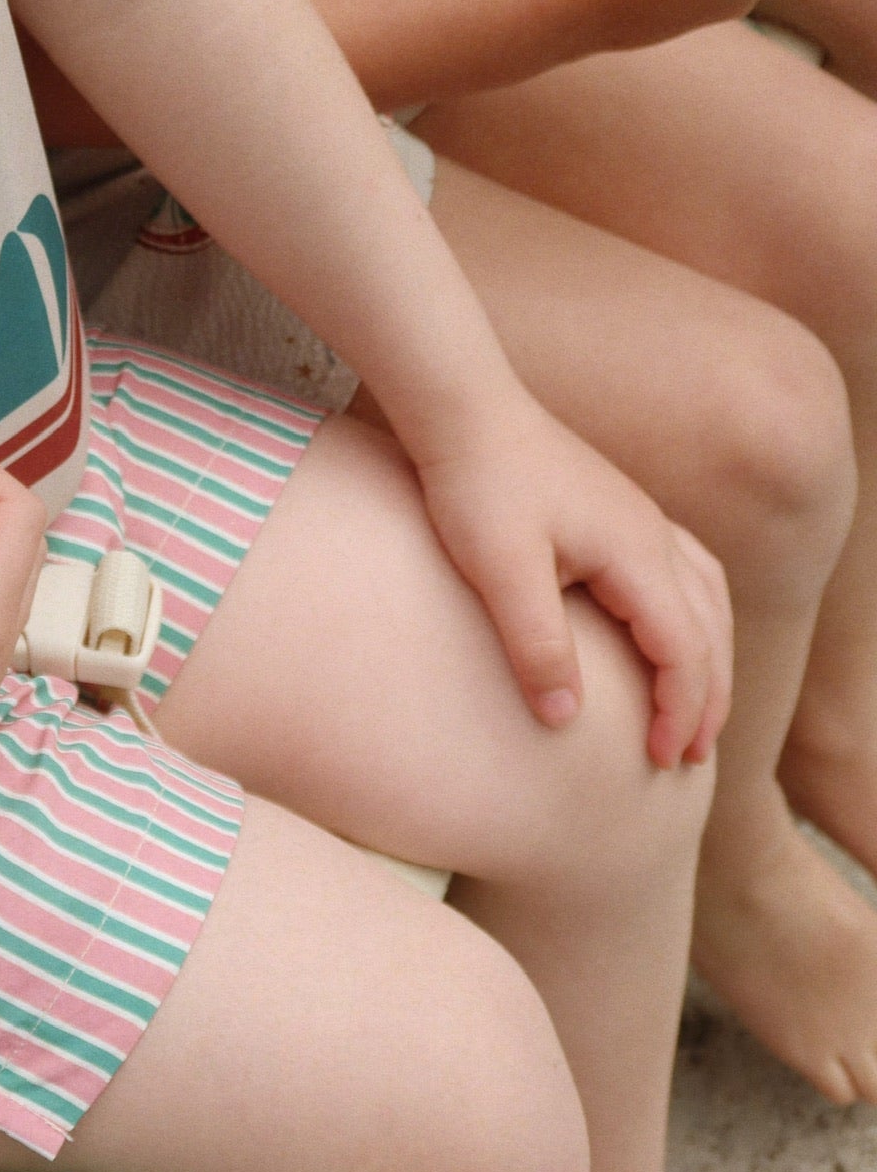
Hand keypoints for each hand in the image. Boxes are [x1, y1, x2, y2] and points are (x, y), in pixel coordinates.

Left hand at [413, 400, 732, 767]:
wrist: (461, 408)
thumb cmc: (476, 485)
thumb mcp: (500, 570)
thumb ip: (537, 644)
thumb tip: (567, 718)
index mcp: (636, 552)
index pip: (685, 649)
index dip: (681, 711)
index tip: (662, 762)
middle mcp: (653, 533)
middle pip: (710, 628)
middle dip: (708, 697)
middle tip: (691, 758)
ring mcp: (640, 517)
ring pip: (707, 597)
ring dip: (708, 656)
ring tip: (695, 709)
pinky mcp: (618, 510)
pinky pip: (685, 570)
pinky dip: (695, 616)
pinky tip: (672, 633)